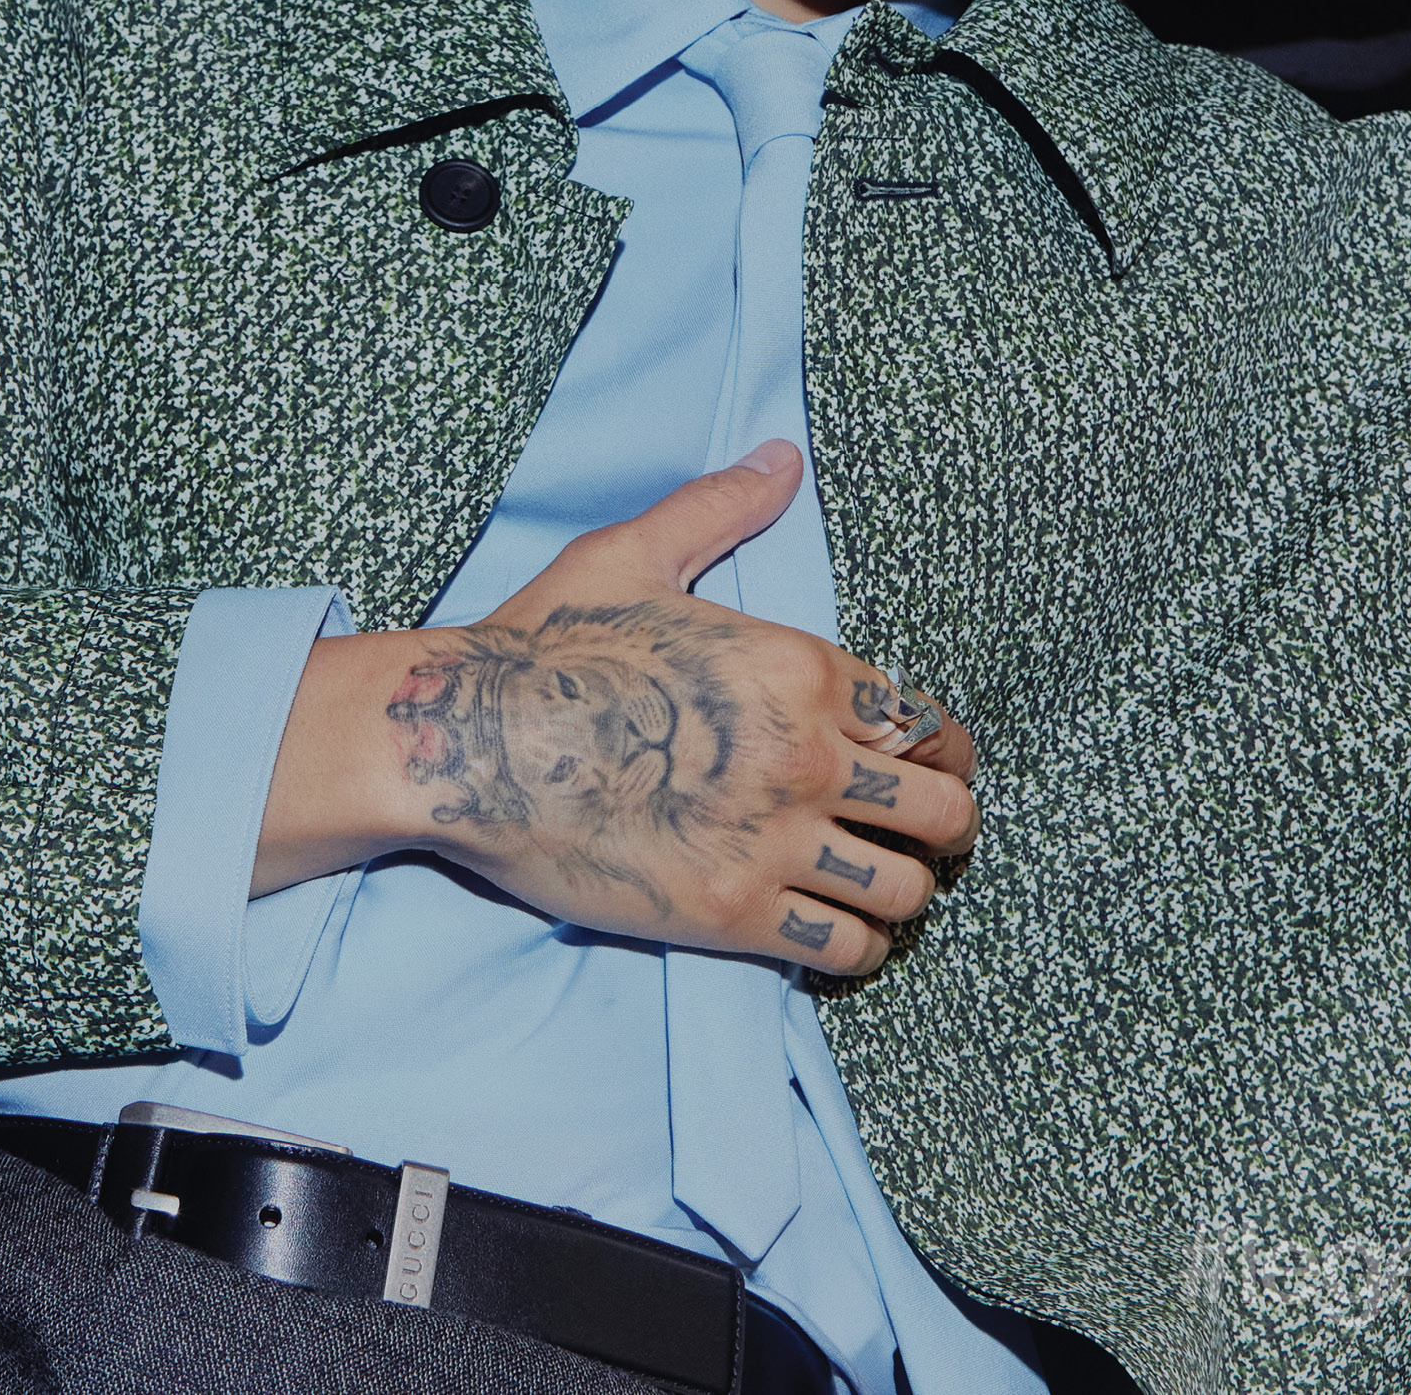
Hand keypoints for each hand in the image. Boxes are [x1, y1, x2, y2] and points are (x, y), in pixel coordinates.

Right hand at [255, 444, 980, 977]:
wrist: (466, 741)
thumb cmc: (545, 644)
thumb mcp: (635, 553)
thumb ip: (722, 506)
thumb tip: (783, 458)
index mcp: (800, 668)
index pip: (924, 720)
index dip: (931, 743)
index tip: (917, 759)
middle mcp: (807, 757)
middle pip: (944, 812)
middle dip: (944, 822)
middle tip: (917, 829)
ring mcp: (773, 842)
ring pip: (907, 890)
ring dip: (904, 889)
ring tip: (879, 882)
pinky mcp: (734, 914)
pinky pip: (845, 952)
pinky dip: (857, 949)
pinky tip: (837, 931)